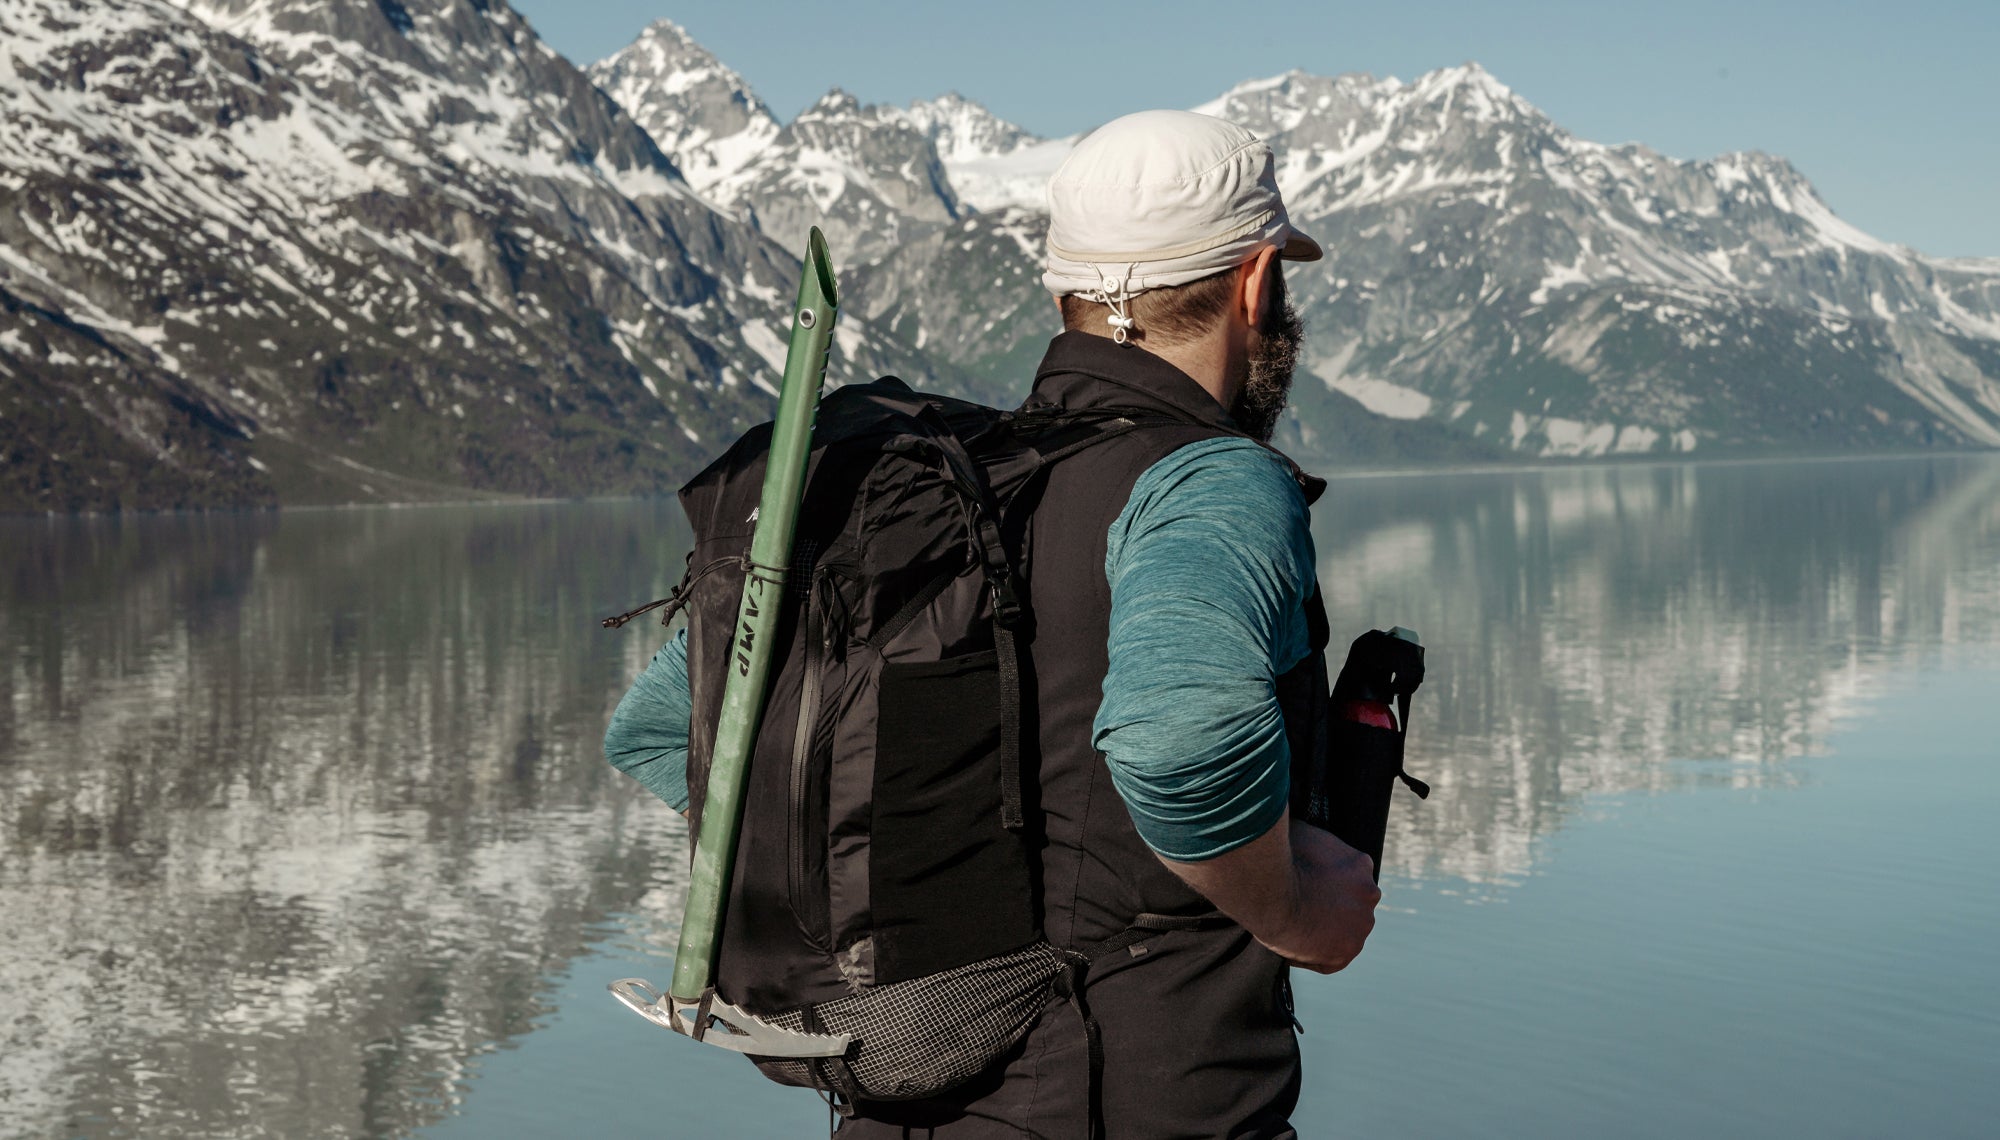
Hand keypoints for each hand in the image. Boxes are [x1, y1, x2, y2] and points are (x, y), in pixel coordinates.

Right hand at [1156, 817, 1379, 974]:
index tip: (1307, 884)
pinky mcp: (1344, 953)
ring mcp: (1359, 926)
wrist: (1269, 890)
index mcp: (1360, 865)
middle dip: (1330, 905)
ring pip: (1344, 931)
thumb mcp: (1299, 831)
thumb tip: (1296, 820)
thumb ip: (1310, 835)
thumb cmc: (1277, 856)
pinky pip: (1332, 959)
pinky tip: (1294, 945)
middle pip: (1351, 904)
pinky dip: (1315, 955)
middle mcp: (1369, 895)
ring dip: (1325, 930)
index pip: (1350, 877)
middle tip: (1299, 905)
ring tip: (1294, 926)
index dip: (1327, 881)